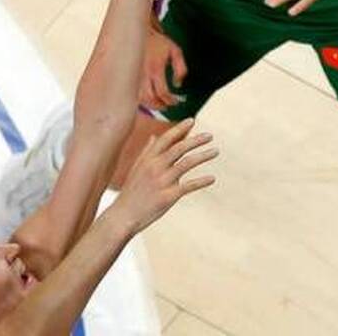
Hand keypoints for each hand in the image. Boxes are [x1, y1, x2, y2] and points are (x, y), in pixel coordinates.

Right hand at [108, 118, 216, 234]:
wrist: (121, 217)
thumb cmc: (131, 192)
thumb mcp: (137, 169)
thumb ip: (147, 152)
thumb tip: (154, 136)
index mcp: (147, 160)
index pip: (165, 139)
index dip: (179, 128)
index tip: (192, 120)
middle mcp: (154, 168)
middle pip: (179, 148)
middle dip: (195, 140)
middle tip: (210, 135)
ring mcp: (161, 182)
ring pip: (186, 163)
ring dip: (203, 156)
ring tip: (216, 151)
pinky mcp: (167, 196)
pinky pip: (188, 186)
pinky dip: (202, 181)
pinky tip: (212, 178)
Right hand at [139, 28, 187, 109]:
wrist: (140, 32)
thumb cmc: (159, 42)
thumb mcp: (176, 52)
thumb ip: (180, 69)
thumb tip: (178, 84)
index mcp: (156, 68)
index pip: (163, 92)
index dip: (170, 100)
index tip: (176, 101)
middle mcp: (143, 74)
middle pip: (150, 98)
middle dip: (160, 105)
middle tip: (167, 106)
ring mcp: (134, 76)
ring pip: (139, 98)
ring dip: (150, 105)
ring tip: (159, 104)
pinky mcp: (129, 76)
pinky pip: (133, 93)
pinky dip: (141, 99)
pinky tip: (148, 99)